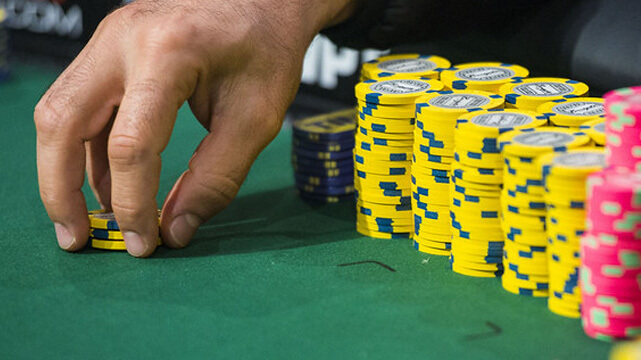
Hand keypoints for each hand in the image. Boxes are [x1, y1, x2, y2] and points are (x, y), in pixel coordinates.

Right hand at [34, 0, 357, 256]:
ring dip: (68, 172)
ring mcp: (109, 40)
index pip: (131, 144)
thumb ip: (215, 179)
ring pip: (60, 112)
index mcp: (168, 53)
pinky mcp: (109, 50)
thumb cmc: (267, 52)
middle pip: (62, 122)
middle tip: (79, 239)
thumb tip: (174, 230)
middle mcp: (123, 40)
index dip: (133, 204)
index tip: (146, 242)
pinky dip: (89, 149)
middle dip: (61, 190)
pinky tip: (110, 184)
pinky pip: (81, 104)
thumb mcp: (255, 120)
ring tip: (97, 218)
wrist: (264, 2)